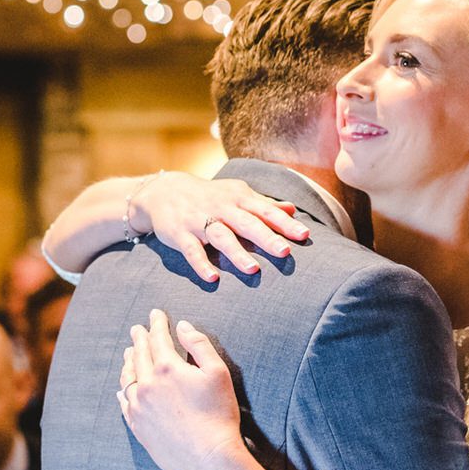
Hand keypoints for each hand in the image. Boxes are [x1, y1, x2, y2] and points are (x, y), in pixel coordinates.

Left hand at [118, 311, 248, 469]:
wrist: (208, 458)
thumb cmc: (219, 414)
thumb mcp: (217, 372)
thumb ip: (199, 344)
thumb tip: (182, 326)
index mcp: (167, 368)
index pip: (158, 338)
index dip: (157, 323)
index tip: (156, 313)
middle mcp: (147, 385)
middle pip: (139, 354)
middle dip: (139, 338)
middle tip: (138, 328)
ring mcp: (139, 407)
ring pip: (128, 377)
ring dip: (128, 362)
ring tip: (129, 353)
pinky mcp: (138, 427)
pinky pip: (125, 403)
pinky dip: (123, 391)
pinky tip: (123, 389)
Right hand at [123, 172, 310, 284]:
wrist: (165, 191)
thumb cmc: (209, 196)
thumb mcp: (236, 194)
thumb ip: (263, 204)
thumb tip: (292, 209)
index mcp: (238, 198)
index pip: (265, 210)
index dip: (284, 223)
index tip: (303, 235)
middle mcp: (221, 207)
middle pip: (247, 223)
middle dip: (266, 237)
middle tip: (285, 252)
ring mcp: (199, 220)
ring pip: (221, 236)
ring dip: (236, 252)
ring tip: (253, 269)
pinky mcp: (180, 234)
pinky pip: (191, 250)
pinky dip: (201, 264)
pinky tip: (212, 278)